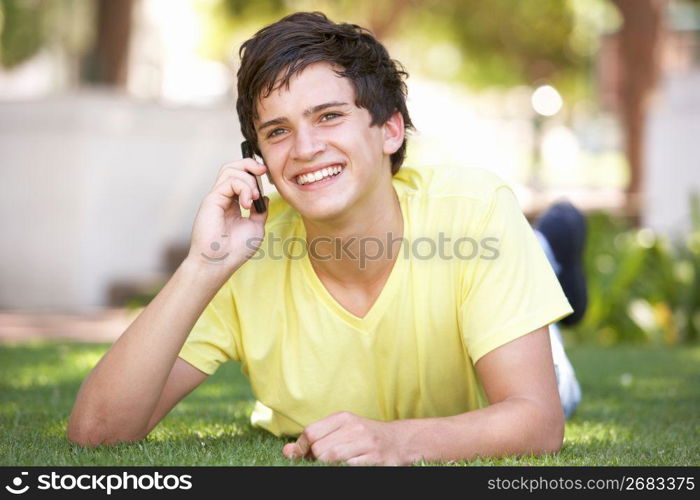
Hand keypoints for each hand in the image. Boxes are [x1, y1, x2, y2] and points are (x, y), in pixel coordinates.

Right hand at [188, 158, 268, 274]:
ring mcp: (217, 197)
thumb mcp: (256, 227)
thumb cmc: (236, 250)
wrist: (220, 261)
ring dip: (248, 179)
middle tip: (263, 171)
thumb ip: (260, 211)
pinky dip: (242, 187)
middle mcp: (223, 198)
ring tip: (254, 197)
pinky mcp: (211, 199)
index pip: (241, 178)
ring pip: (229, 170)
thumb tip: (265, 197)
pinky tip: (247, 203)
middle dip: (250, 164)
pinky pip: (228, 181)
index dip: (254, 172)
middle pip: (233, 167)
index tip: (267, 175)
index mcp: (232, 204)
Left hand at [282, 411, 411, 465]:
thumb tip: (287, 451)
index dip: (301, 448)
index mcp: (343, 418)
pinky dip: (344, 468)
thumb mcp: (342, 430)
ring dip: (328, 466)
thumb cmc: (365, 437)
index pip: (310, 432)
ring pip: (331, 458)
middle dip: (315, 459)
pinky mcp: (375, 459)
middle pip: (319, 448)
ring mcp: (366, 443)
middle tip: (322, 462)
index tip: (303, 456)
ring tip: (334, 464)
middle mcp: (354, 427)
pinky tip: (347, 466)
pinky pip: (349, 467)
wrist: (400, 441)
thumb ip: (316, 437)